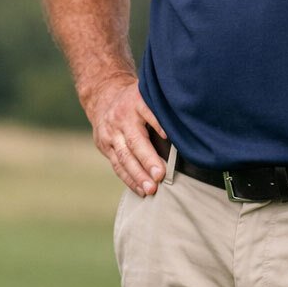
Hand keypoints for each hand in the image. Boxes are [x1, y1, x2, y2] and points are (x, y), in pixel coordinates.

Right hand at [87, 76, 167, 196]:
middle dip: (147, 160)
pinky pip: (117, 165)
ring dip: (137, 175)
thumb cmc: (136, 101)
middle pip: (134, 141)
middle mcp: (121, 118)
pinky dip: (129, 180)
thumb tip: (185, 131)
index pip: (147, 112)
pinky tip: (141, 190)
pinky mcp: (104, 146)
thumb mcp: (148, 96)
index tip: (167, 136)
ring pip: (123, 157)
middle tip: (159, 176)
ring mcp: (110, 133)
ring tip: (151, 189)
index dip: (157, 123)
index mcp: (135, 102)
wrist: (102, 98)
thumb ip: (161, 111)